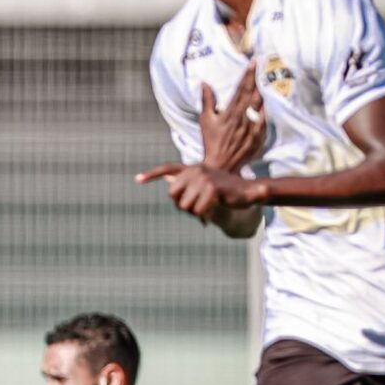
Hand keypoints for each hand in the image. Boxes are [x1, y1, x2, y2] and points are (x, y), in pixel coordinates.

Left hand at [136, 163, 259, 223]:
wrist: (247, 192)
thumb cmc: (223, 191)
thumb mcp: (204, 185)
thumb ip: (187, 183)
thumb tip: (168, 179)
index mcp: (192, 169)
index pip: (168, 168)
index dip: (152, 174)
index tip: (137, 179)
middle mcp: (195, 171)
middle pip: (173, 195)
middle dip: (182, 206)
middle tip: (196, 208)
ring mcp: (203, 179)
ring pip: (185, 205)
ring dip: (193, 212)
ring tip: (205, 210)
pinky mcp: (212, 189)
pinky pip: (198, 210)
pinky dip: (203, 216)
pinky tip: (210, 215)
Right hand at [199, 60, 266, 171]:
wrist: (220, 166)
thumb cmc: (210, 142)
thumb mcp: (205, 121)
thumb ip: (207, 101)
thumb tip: (204, 83)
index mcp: (229, 113)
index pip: (240, 89)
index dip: (248, 74)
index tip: (253, 61)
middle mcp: (242, 119)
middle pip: (252, 94)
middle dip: (256, 78)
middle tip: (260, 65)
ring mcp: (251, 129)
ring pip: (261, 106)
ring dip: (261, 95)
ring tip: (260, 86)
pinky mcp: (258, 138)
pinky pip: (265, 122)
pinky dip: (264, 113)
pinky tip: (263, 107)